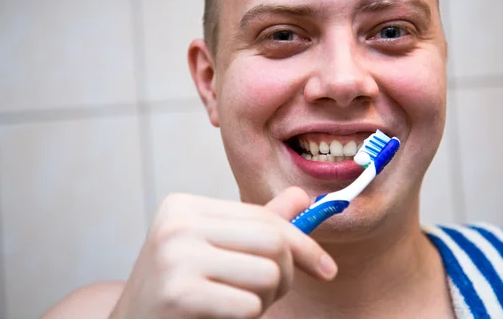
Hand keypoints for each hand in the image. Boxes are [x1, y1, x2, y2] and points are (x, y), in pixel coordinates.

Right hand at [109, 187, 336, 317]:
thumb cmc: (181, 290)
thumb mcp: (218, 250)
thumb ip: (258, 224)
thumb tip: (302, 196)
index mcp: (184, 206)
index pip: (264, 217)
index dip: (303, 244)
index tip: (327, 269)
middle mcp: (177, 223)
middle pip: (272, 241)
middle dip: (286, 276)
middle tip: (269, 295)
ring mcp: (175, 256)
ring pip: (268, 274)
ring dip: (264, 300)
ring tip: (238, 305)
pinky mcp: (178, 293)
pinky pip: (249, 306)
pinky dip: (246, 318)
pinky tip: (220, 317)